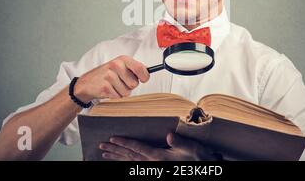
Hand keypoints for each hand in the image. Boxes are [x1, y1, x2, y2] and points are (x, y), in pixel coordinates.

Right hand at [73, 55, 149, 102]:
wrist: (87, 83)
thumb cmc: (107, 75)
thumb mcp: (120, 66)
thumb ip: (133, 69)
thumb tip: (148, 73)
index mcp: (123, 59)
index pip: (141, 69)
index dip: (145, 77)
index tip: (143, 79)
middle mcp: (116, 65)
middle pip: (135, 83)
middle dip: (130, 86)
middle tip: (121, 82)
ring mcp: (109, 76)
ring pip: (127, 92)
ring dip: (121, 92)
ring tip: (113, 86)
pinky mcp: (105, 87)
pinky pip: (118, 97)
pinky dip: (114, 96)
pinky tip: (108, 90)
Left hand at [99, 133, 221, 160]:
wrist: (203, 165)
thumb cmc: (198, 157)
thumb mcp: (191, 147)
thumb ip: (179, 141)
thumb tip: (168, 136)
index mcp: (159, 157)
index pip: (137, 148)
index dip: (124, 142)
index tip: (112, 138)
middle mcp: (153, 163)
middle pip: (129, 156)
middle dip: (115, 150)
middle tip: (101, 146)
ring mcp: (153, 167)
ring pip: (130, 161)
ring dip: (117, 156)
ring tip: (105, 153)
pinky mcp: (155, 167)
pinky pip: (136, 164)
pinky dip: (126, 161)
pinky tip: (121, 159)